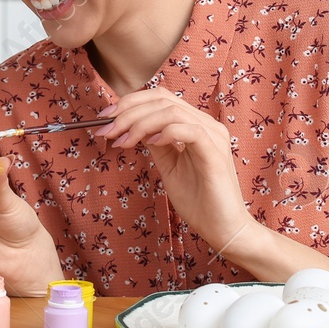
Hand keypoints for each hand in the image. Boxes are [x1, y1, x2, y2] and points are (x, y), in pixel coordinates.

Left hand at [96, 88, 254, 255]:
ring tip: (122, 141)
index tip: (105, 118)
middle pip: (163, 99)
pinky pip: (190, 131)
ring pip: (172, 111)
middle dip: (128, 112)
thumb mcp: (169, 167)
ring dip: (140, 123)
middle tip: (106, 130)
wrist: (223, 229)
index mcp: (196, 125)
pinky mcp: (216, 154)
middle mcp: (207, 125)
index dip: (130, 102)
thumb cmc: (199, 202)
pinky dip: (166, 132)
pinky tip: (150, 143)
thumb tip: (130, 127)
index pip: (161, 98)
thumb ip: (156, 145)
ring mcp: (214, 137)